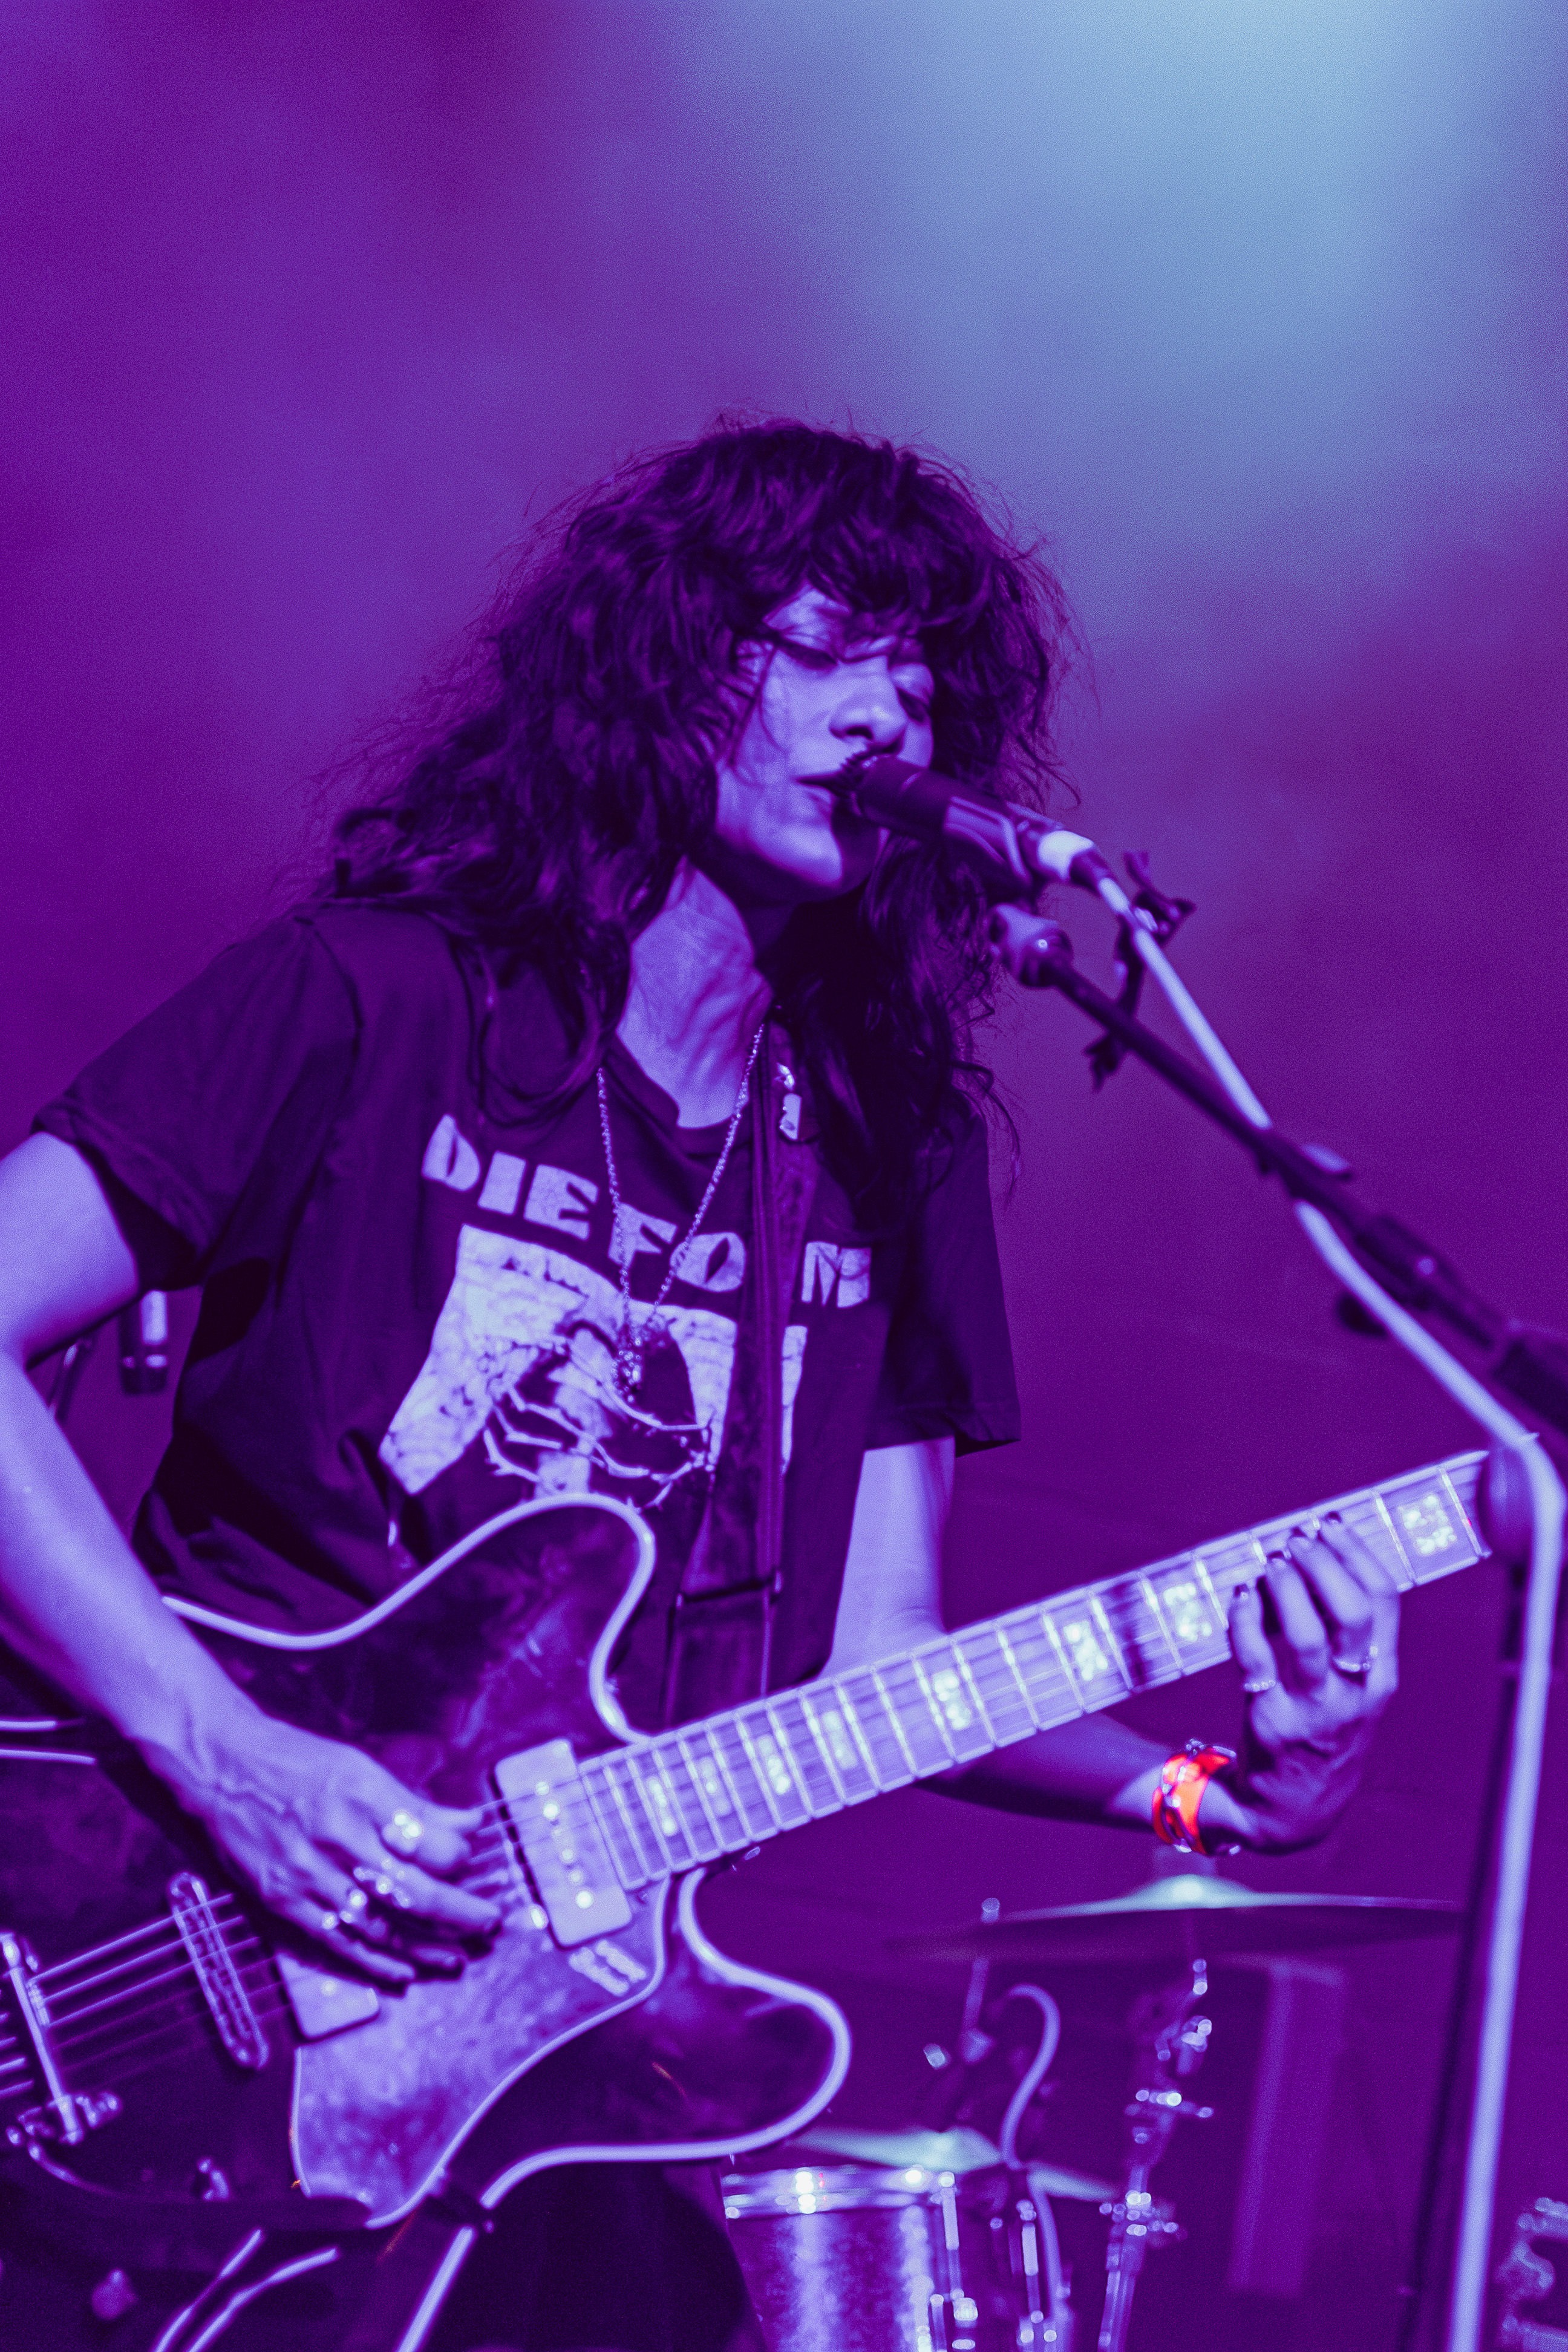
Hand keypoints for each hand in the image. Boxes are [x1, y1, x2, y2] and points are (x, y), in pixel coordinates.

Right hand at [145, 1707, 503, 1985]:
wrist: (223, 1766)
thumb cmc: (298, 1762)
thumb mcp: (362, 1769)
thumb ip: (417, 1804)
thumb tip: (472, 1824)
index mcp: (365, 1798)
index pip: (432, 1845)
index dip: (460, 1862)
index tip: (471, 1865)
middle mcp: (339, 1838)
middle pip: (414, 1891)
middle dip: (460, 1915)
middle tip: (488, 1924)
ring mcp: (309, 1874)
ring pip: (380, 1925)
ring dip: (424, 1947)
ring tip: (456, 1958)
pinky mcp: (283, 1901)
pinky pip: (337, 1941)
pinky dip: (374, 1961)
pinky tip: (403, 1972)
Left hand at [1211, 1514, 1400, 1853]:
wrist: (1294, 1812)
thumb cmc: (1323, 1734)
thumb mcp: (1354, 1692)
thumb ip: (1347, 1637)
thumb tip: (1318, 1557)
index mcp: (1382, 1679)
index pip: (1384, 1603)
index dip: (1357, 1554)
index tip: (1329, 1525)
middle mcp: (1355, 1695)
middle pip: (1350, 1614)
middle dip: (1321, 1567)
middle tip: (1295, 1540)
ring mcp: (1314, 1711)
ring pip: (1305, 1636)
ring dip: (1285, 1589)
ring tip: (1269, 1563)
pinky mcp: (1270, 1721)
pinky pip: (1255, 1659)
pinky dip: (1245, 1620)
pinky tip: (1241, 1597)